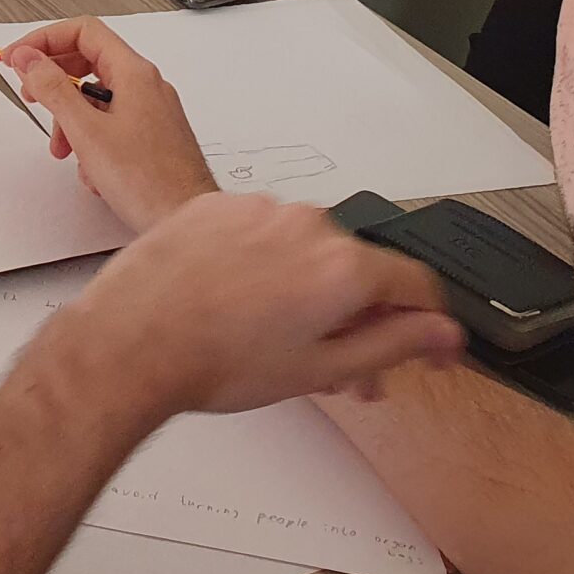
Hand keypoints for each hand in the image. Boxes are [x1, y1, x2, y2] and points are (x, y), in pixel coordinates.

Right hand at [3, 17, 216, 231]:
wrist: (186, 220)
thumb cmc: (150, 182)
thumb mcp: (87, 131)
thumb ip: (53, 89)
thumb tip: (30, 58)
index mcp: (134, 73)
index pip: (83, 32)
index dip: (44, 40)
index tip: (19, 57)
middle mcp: (147, 86)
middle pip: (88, 61)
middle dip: (54, 81)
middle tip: (30, 92)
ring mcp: (152, 110)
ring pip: (97, 97)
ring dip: (70, 118)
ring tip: (63, 146)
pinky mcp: (151, 135)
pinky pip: (111, 122)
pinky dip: (91, 138)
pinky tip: (89, 166)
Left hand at [54, 193, 463, 418]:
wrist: (131, 340)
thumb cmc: (213, 361)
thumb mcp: (322, 369)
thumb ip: (395, 343)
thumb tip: (442, 333)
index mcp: (343, 266)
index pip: (419, 283)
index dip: (429, 323)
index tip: (426, 345)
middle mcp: (306, 224)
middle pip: (358, 267)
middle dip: (358, 316)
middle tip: (341, 365)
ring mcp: (258, 209)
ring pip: (307, 249)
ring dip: (309, 288)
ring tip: (277, 340)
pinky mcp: (216, 205)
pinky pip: (259, 232)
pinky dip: (262, 264)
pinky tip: (239, 304)